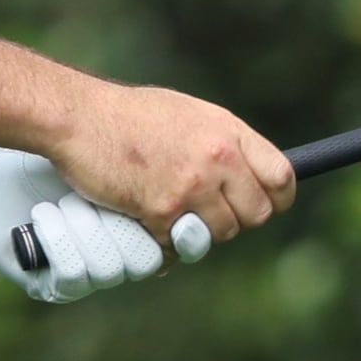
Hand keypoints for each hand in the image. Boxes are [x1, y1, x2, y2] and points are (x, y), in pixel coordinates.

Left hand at [0, 147, 167, 303]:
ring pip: (112, 269)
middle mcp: (115, 256)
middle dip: (121, 225)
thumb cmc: (43, 162)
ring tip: (63, 201)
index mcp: (134, 226)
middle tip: (98, 194)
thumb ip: (149, 166)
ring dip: (85, 229)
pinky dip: (60, 240)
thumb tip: (197, 166)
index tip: (158, 201)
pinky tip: (43, 216)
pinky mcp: (56, 286)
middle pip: (146, 260)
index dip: (164, 227)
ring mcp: (88, 274)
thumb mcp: (103, 158)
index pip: (171, 242)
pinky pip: (76, 274)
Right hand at [52, 83, 294, 246]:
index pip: (281, 177)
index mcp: (228, 131)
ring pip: (218, 235)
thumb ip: (222, 144)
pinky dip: (162, 241)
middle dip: (234, 221)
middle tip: (207, 215)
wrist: (79, 118)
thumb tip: (248, 178)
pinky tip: (145, 219)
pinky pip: (177, 244)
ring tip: (171, 212)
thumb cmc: (129, 116)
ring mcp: (191, 185)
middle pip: (256, 215)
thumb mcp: (189, 115)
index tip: (264, 206)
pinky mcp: (161, 209)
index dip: (276, 200)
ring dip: (197, 234)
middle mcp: (218, 158)